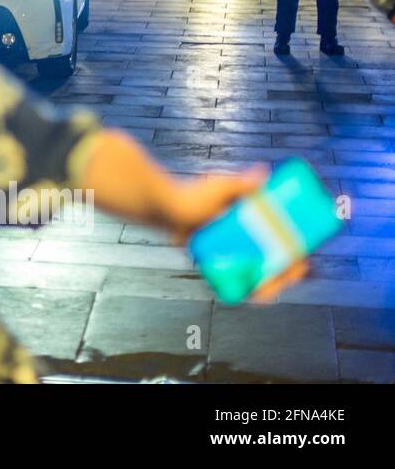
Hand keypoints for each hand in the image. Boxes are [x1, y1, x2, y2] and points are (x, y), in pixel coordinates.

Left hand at [160, 167, 309, 301]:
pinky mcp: (219, 262)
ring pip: (258, 273)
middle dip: (288, 272)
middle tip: (291, 277)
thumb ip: (240, 183)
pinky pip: (237, 279)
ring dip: (271, 284)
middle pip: (275, 259)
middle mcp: (245, 236)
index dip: (297, 250)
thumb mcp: (220, 189)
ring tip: (270, 290)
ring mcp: (233, 251)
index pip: (283, 237)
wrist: (164, 209)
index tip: (303, 259)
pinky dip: (249, 288)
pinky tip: (254, 294)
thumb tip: (264, 173)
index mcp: (253, 219)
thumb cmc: (191, 195)